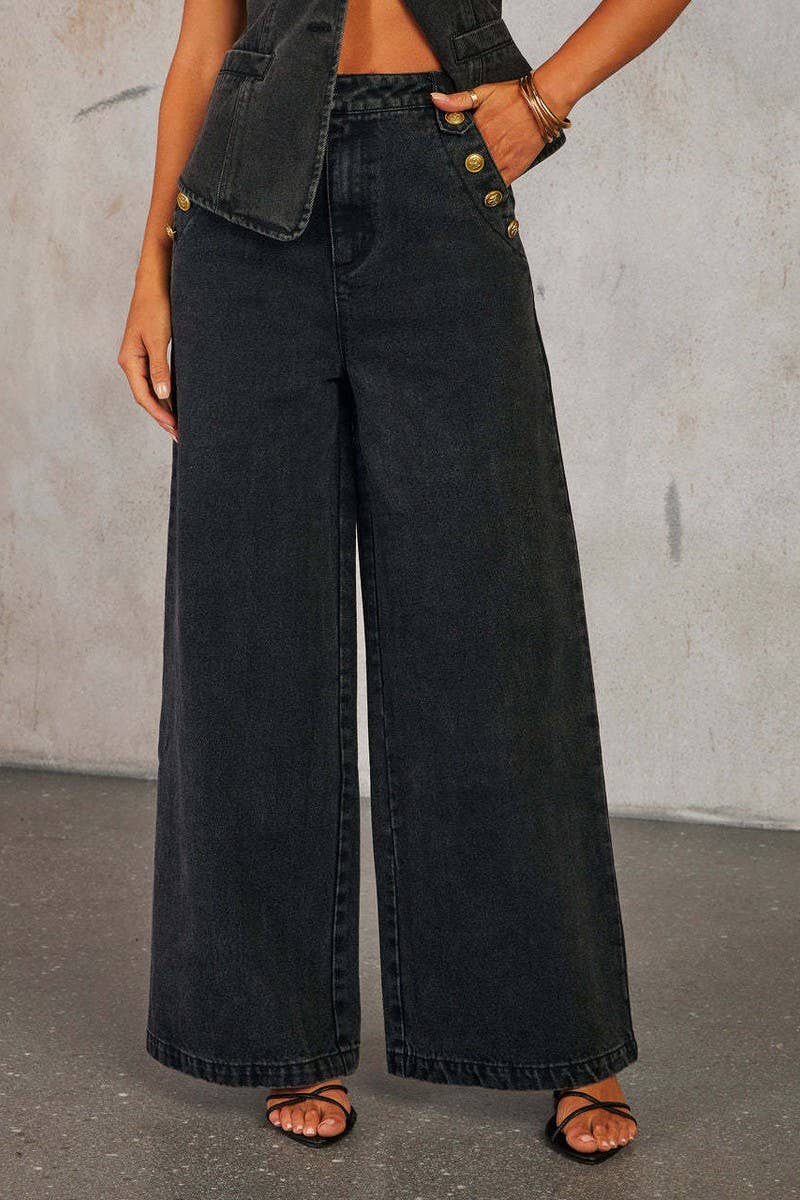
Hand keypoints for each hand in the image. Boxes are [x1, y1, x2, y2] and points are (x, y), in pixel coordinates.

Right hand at [117, 281, 177, 442]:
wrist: (155, 284)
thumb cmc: (156, 308)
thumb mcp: (159, 339)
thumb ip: (160, 368)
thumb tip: (162, 395)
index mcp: (129, 360)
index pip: (143, 396)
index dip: (158, 414)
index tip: (174, 428)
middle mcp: (131, 362)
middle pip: (145, 396)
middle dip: (161, 416)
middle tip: (179, 434)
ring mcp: (138, 357)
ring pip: (149, 389)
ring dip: (163, 406)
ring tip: (177, 423)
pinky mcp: (147, 352)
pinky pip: (154, 379)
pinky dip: (164, 392)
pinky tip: (174, 401)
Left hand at [430, 80, 545, 186]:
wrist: (544, 101)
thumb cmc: (513, 95)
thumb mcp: (483, 92)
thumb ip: (458, 100)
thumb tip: (434, 100)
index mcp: (476, 131)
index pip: (453, 150)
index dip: (444, 158)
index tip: (435, 165)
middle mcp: (487, 148)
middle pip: (465, 168)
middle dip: (454, 174)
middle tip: (442, 184)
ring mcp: (500, 160)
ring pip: (479, 180)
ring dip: (469, 185)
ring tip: (456, 193)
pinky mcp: (513, 169)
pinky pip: (497, 185)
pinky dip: (488, 191)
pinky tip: (478, 196)